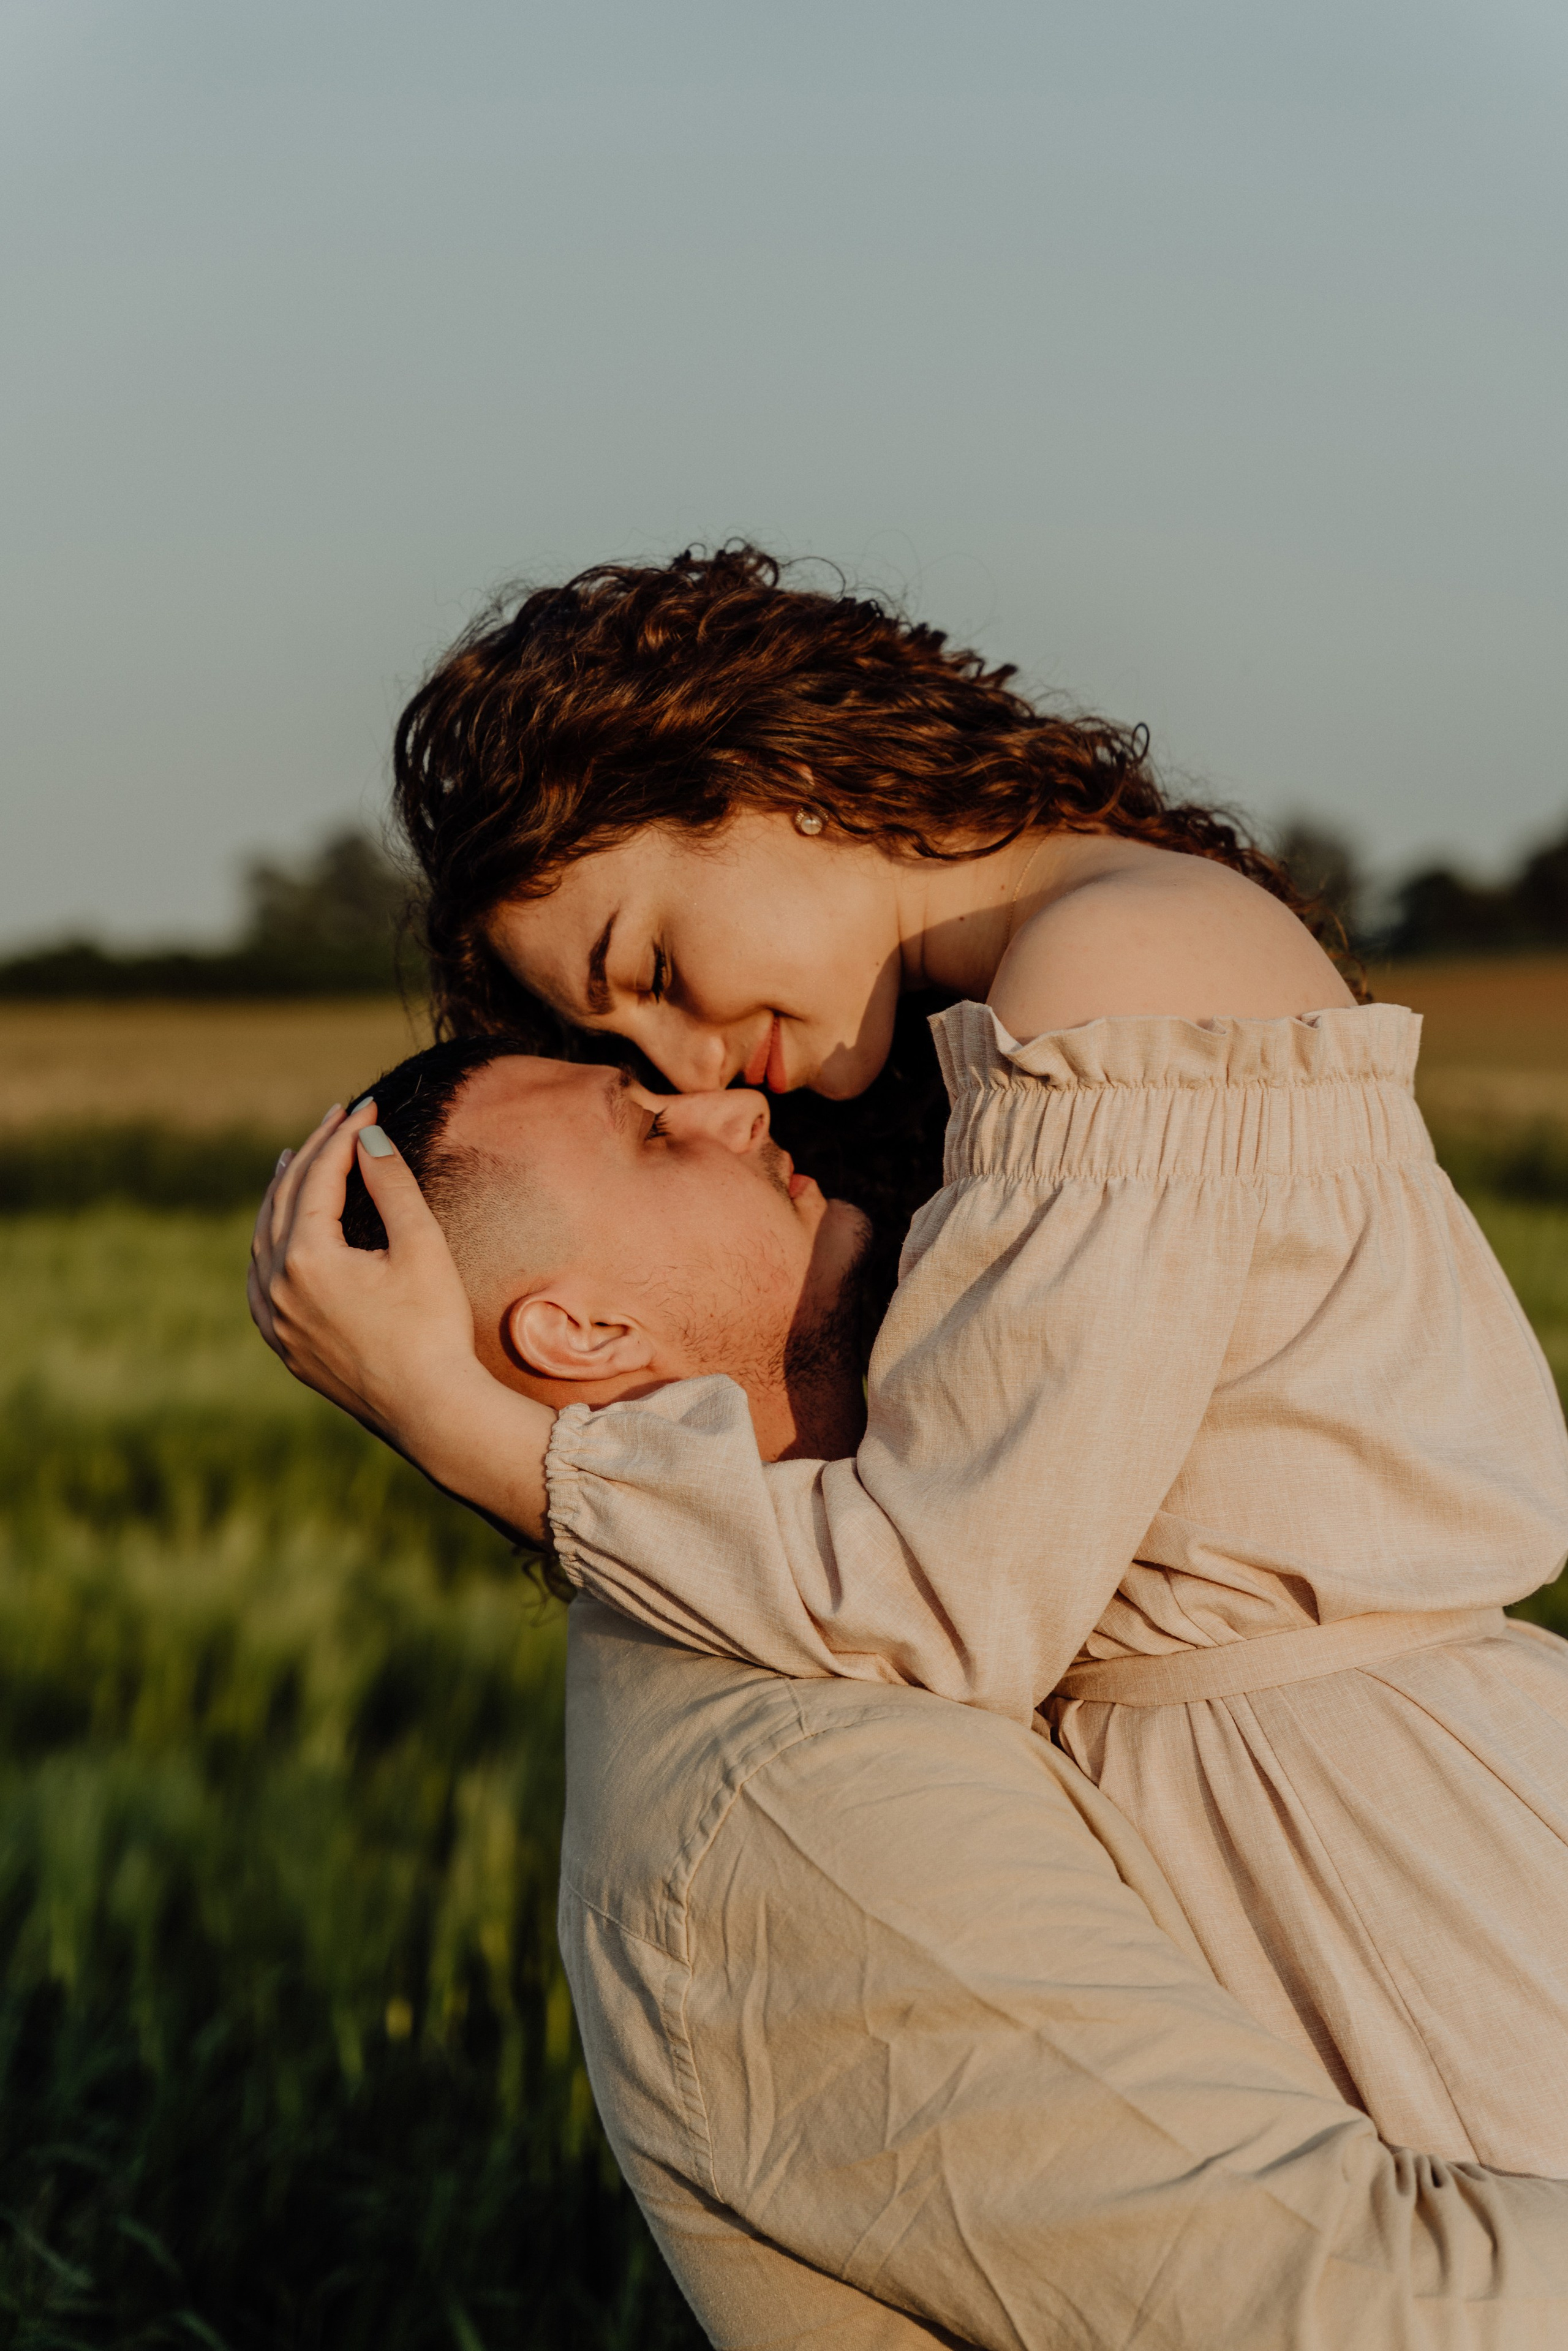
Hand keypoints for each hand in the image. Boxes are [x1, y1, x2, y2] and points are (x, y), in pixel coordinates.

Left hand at [248, 1101, 554, 1541]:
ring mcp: (274, 1319)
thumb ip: (391, 1183)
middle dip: (311, 1155)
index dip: (343, 1136)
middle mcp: (276, 1287)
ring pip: (263, 1239)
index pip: (318, 1178)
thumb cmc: (433, 1327)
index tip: (366, 1105)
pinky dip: (270, 1243)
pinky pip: (261, 1280)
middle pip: (284, 1201)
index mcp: (306, 1258)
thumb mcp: (420, 1246)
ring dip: (281, 1195)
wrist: (429, 1410)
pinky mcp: (284, 1344)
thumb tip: (367, 1134)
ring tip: (293, 1160)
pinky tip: (280, 1234)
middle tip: (337, 1119)